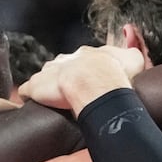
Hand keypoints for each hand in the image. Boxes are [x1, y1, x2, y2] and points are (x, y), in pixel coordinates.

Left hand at [20, 45, 143, 113]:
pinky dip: (28, 98)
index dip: (83, 70)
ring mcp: (48, 73)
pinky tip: (30, 107)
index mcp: (86, 56)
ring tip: (50, 102)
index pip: (81, 59)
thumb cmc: (115, 74)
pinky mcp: (35, 87)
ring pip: (43, 78)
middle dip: (62, 77)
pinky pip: (27, 92)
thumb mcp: (132, 59)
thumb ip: (133, 54)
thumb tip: (134, 54)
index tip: (86, 80)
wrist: (96, 82)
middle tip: (69, 93)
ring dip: (45, 87)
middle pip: (60, 67)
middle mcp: (65, 61)